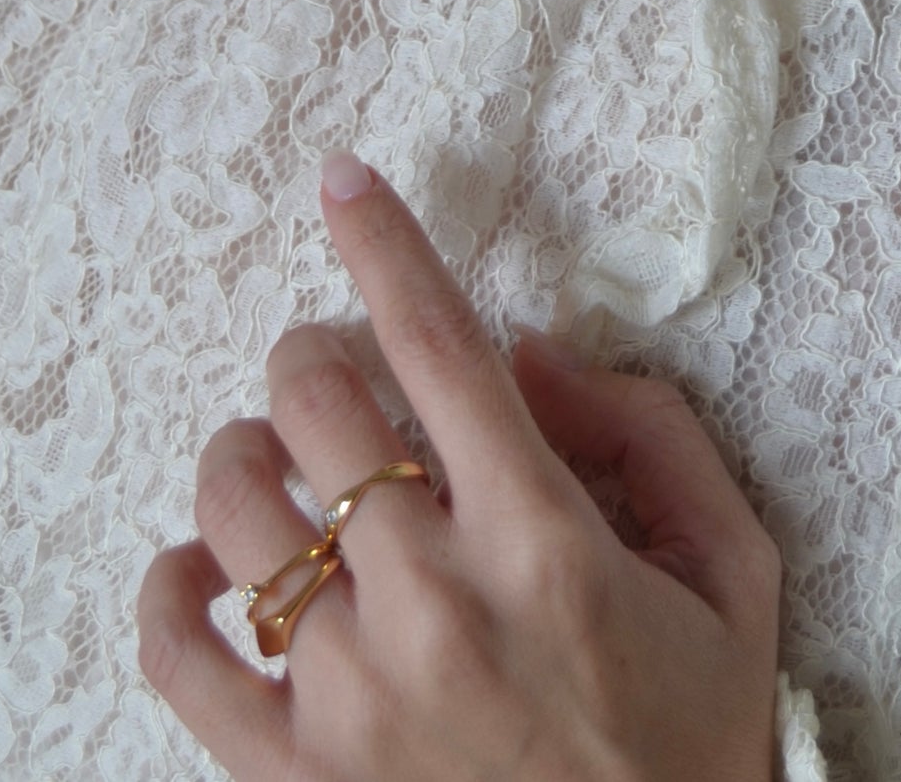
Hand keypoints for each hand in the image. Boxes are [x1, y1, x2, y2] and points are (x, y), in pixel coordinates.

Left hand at [139, 154, 782, 781]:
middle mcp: (436, 600)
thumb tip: (533, 352)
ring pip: (233, 505)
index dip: (383, 239)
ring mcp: (351, 693)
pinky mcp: (293, 776)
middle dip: (313, 353)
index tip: (342, 179)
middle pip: (313, 400)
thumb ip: (651, 435)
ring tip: (279, 471)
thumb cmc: (691, 744)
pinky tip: (208, 572)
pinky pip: (179, 655)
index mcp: (543, 538)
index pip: (437, 341)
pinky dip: (170, 590)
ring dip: (245, 457)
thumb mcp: (730, 572)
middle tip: (335, 374)